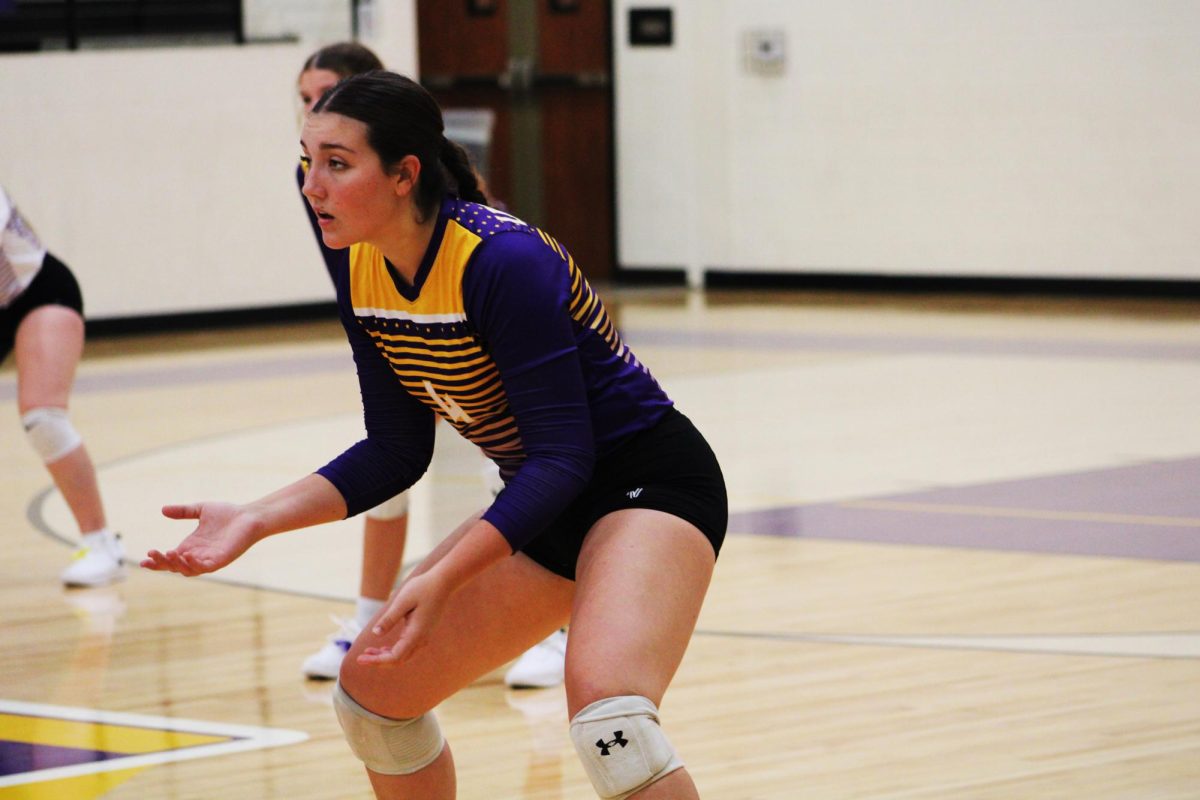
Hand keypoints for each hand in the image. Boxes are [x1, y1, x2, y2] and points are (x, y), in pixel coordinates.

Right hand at [141, 502, 262, 575]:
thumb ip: (183, 511)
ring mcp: (209, 560)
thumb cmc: (228, 514)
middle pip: (174, 566)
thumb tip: (163, 510)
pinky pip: (204, 568)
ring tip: (169, 553)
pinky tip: (186, 557)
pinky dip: (194, 565)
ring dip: (176, 564)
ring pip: (187, 570)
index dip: (157, 560)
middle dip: (162, 563)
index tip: (144, 558)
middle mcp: (198, 555)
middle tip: (151, 555)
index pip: (170, 558)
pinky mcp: (221, 560)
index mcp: (191, 546)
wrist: (250, 516)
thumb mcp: (201, 510)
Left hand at [356, 572, 450, 665]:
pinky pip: (407, 648)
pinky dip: (393, 651)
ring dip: (385, 656)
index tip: (360, 659)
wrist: (443, 582)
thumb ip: (389, 619)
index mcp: (416, 634)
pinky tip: (382, 648)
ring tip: (368, 652)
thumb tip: (375, 633)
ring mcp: (424, 637)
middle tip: (360, 657)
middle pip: (398, 660)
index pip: (395, 657)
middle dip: (379, 661)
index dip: (377, 660)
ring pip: (403, 656)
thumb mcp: (402, 601)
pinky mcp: (423, 632)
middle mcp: (421, 639)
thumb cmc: (422, 588)